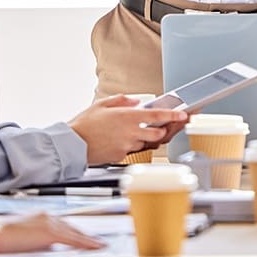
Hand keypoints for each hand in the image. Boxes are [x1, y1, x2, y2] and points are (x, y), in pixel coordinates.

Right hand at [0, 213, 104, 252]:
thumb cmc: (2, 237)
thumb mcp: (24, 238)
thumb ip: (38, 240)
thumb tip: (49, 247)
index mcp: (42, 216)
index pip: (65, 226)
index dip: (78, 233)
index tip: (88, 238)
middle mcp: (48, 216)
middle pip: (73, 228)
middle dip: (87, 236)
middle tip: (99, 243)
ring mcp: (49, 222)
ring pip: (75, 233)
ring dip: (89, 240)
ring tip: (101, 246)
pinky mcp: (48, 231)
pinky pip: (72, 238)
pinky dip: (84, 243)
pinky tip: (93, 247)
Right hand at [69, 95, 187, 163]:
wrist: (72, 144)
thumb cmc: (85, 123)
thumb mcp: (102, 104)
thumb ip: (122, 100)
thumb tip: (135, 101)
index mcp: (128, 116)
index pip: (158, 115)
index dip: (173, 115)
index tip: (183, 114)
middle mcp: (130, 132)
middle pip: (158, 133)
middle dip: (162, 130)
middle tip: (161, 125)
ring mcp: (127, 145)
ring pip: (145, 142)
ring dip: (144, 137)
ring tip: (131, 132)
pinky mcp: (121, 156)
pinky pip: (132, 150)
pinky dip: (130, 145)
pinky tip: (119, 140)